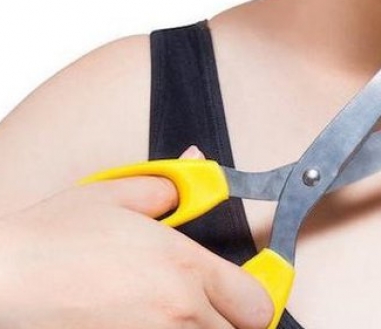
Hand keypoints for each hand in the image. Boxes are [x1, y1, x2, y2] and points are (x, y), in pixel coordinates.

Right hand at [0, 146, 271, 328]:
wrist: (1, 279)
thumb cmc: (53, 240)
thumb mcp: (116, 195)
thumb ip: (172, 186)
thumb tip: (199, 164)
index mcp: (186, 269)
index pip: (258, 305)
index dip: (253, 298)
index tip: (243, 293)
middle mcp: (178, 315)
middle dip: (229, 321)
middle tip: (207, 306)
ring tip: (171, 315)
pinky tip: (143, 323)